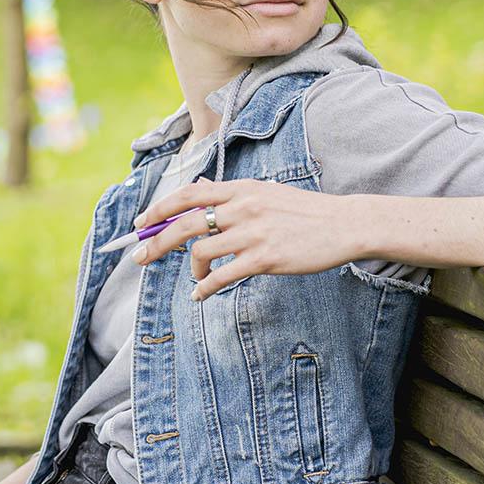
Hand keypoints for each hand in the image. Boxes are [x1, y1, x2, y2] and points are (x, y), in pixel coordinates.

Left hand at [131, 178, 369, 299]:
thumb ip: (233, 195)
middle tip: (139, 257)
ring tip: (196, 278)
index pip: (189, 194)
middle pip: (184, 224)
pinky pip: (222, 276)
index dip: (160, 208)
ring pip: (200, 252)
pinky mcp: (265, 259)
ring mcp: (253, 234)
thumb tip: (199, 190)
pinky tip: (201, 294)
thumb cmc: (305, 211)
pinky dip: (204, 287)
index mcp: (241, 188)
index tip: (141, 222)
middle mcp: (243, 207)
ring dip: (191, 270)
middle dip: (155, 242)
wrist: (343, 224)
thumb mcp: (267, 192)